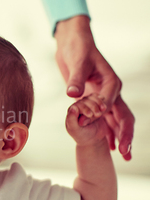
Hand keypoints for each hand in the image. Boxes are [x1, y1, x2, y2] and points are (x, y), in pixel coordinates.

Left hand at [55, 15, 133, 159]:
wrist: (74, 43)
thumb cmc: (78, 49)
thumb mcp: (77, 62)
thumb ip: (76, 79)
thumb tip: (72, 94)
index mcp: (110, 82)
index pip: (110, 103)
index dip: (101, 117)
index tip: (94, 129)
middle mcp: (111, 91)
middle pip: (122, 116)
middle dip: (125, 134)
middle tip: (126, 153)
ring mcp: (104, 96)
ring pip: (116, 120)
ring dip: (120, 137)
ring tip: (124, 156)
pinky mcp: (95, 99)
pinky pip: (105, 119)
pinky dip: (108, 131)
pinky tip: (111, 146)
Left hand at [66, 94, 108, 145]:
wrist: (93, 139)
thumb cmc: (82, 136)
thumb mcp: (75, 130)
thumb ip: (72, 120)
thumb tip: (73, 108)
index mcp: (71, 113)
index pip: (77, 105)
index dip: (84, 108)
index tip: (91, 115)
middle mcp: (77, 108)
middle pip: (85, 100)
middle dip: (93, 106)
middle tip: (98, 115)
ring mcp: (86, 106)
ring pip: (91, 98)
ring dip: (98, 102)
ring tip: (103, 109)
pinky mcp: (94, 106)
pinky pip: (96, 98)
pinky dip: (100, 99)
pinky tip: (103, 99)